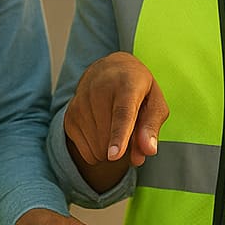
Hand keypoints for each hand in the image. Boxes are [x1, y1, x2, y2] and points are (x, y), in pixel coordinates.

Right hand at [64, 52, 169, 191]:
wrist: (106, 68)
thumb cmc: (136, 87)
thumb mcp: (154, 100)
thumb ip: (152, 126)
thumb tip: (148, 151)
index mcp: (126, 85)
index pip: (122, 114)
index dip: (119, 136)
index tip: (114, 156)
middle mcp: (98, 91)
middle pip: (110, 139)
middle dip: (125, 145)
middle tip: (130, 125)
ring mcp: (80, 104)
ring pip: (98, 150)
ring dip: (111, 147)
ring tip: (114, 123)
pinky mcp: (70, 117)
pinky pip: (88, 154)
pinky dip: (98, 149)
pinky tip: (101, 129)